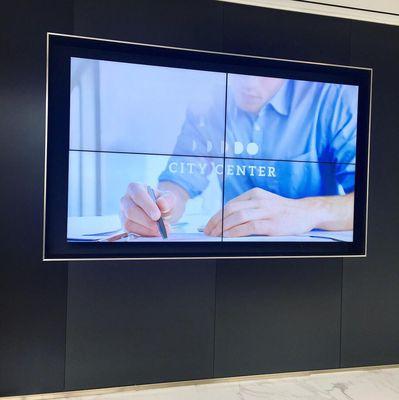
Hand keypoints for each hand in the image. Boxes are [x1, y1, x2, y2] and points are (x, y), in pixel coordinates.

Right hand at [120, 183, 175, 235]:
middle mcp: (125, 200)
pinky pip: (131, 232)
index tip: (157, 216)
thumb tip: (161, 203)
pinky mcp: (125, 225)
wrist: (160, 210)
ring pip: (129, 223)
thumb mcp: (169, 197)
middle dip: (147, 221)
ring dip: (147, 230)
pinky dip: (145, 234)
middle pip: (131, 211)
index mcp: (134, 188)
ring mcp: (123, 213)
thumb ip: (168, 199)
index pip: (138, 195)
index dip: (147, 206)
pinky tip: (155, 233)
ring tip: (161, 230)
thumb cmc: (162, 201)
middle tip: (162, 226)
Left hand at [204, 188, 320, 236]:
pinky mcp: (272, 223)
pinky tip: (228, 237)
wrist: (307, 212)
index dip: (216, 216)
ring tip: (215, 236)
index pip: (229, 205)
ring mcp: (266, 211)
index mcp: (254, 194)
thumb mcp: (264, 203)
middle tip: (208, 232)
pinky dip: (236, 232)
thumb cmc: (283, 210)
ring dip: (223, 227)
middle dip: (216, 222)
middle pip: (230, 209)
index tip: (208, 225)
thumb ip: (248, 208)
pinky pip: (249, 226)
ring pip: (238, 216)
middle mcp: (259, 200)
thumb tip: (226, 221)